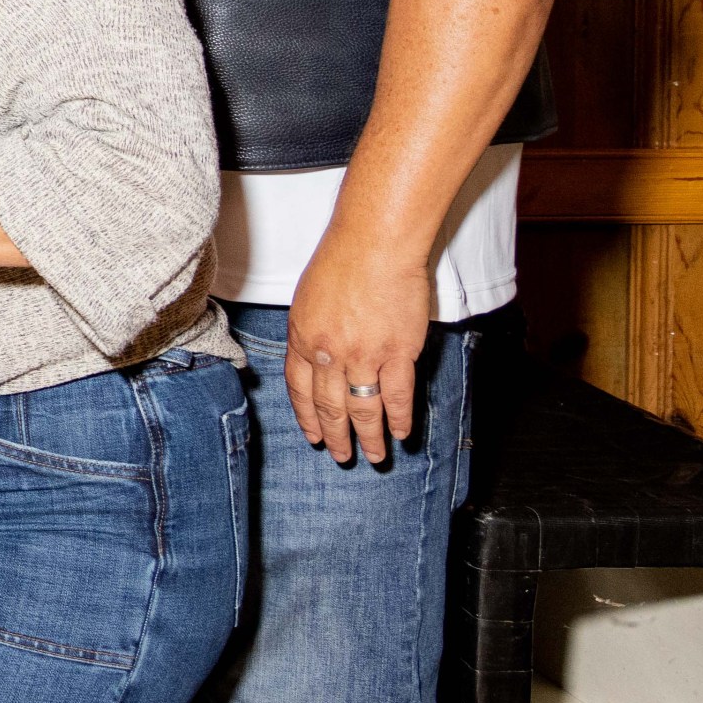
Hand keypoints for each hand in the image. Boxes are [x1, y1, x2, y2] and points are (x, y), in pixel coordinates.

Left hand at [284, 227, 432, 466]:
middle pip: (330, 406)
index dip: (307, 416)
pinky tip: (402, 432)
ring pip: (364, 409)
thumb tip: (316, 357)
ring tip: (375, 456)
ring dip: (369, 437)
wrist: (373, 245)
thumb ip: (311, 332)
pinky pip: (397, 395)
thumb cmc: (341, 262)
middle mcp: (328, 353)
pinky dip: (401, 418)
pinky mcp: (397, 353)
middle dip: (335, 436)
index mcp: (302, 338)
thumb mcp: (308, 299)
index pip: (299, 389)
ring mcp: (363, 356)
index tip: (313, 435)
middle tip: (340, 456)